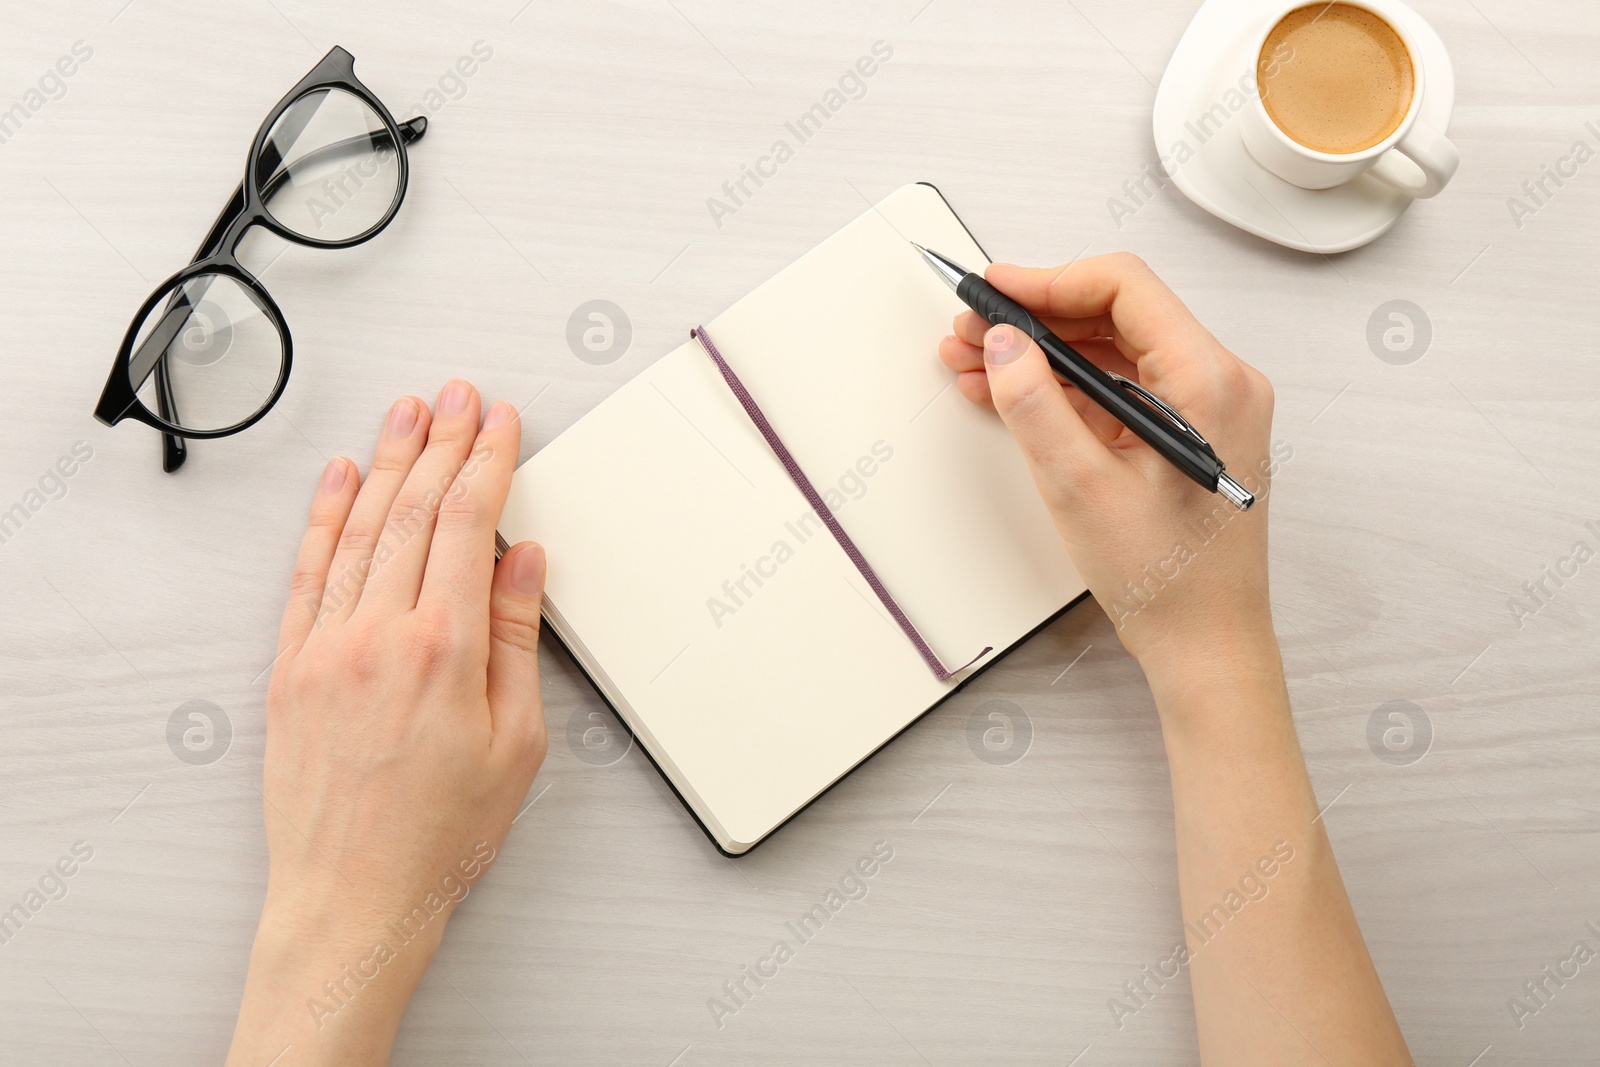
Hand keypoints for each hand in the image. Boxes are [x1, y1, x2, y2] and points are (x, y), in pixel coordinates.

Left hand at [226, 380, 547, 1065]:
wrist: (353, 895)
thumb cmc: (441, 832)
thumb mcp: (515, 741)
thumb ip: (515, 638)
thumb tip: (522, 562)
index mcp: (444, 649)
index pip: (467, 525)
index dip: (487, 463)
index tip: (501, 423)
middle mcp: (379, 634)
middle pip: (413, 511)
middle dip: (442, 442)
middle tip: (459, 395)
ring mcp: (327, 646)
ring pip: (360, 528)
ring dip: (387, 461)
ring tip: (409, 413)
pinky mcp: (291, 667)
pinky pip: (307, 571)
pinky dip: (324, 517)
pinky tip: (340, 478)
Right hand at [939, 254, 1280, 677]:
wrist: (1207, 644)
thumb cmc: (1167, 579)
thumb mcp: (1079, 487)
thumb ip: (1034, 405)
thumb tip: (1005, 343)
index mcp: (1210, 381)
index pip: (1124, 288)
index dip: (1050, 281)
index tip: (996, 290)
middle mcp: (1220, 383)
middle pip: (1117, 315)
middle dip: (1037, 318)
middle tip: (973, 328)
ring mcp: (1207, 408)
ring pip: (1115, 351)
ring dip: (1045, 353)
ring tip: (976, 361)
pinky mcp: (1189, 433)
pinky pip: (1122, 388)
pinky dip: (1068, 388)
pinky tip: (1012, 393)